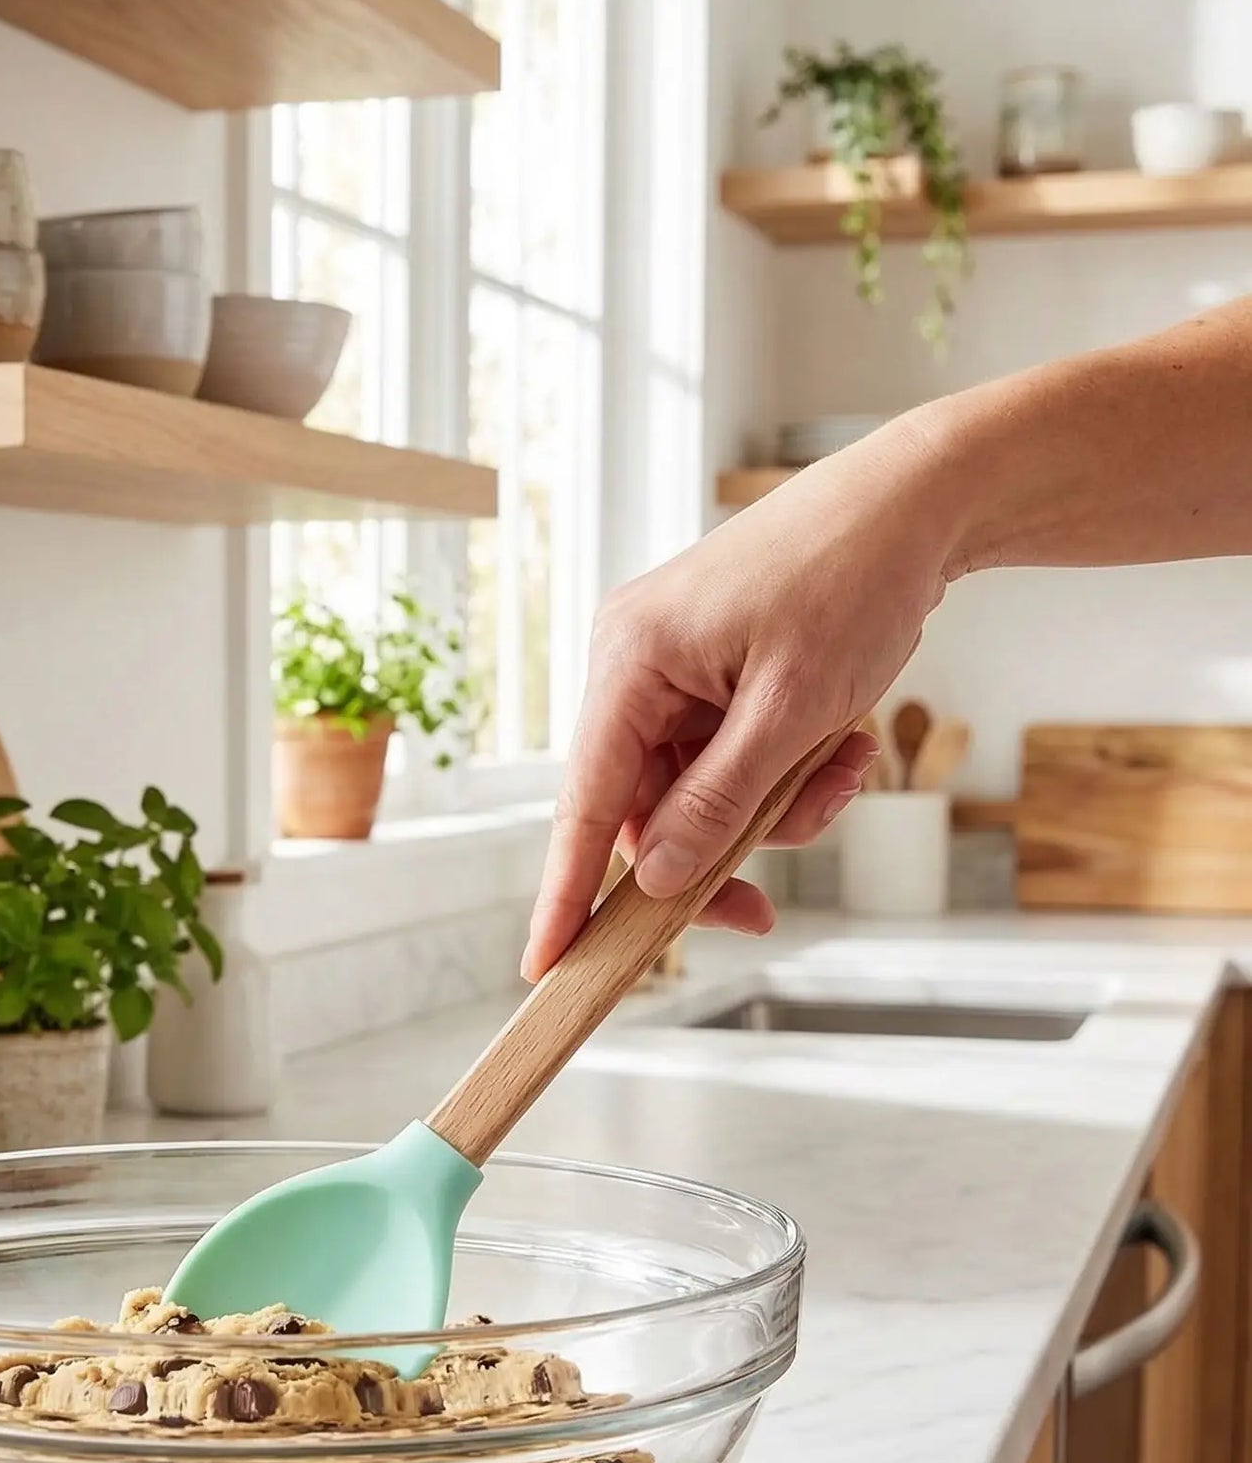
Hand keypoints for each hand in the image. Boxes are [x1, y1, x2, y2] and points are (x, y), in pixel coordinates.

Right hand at [524, 419, 959, 979]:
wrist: (916, 500)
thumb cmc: (852, 580)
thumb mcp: (793, 710)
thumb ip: (720, 801)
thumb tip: (655, 879)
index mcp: (631, 660)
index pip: (585, 801)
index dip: (563, 892)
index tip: (545, 963)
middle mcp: (634, 664)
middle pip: (644, 806)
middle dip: (713, 851)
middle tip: (761, 910)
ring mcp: (672, 668)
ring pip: (695, 791)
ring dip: (769, 808)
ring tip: (846, 772)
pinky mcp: (712, 673)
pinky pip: (728, 756)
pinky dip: (783, 772)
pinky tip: (847, 745)